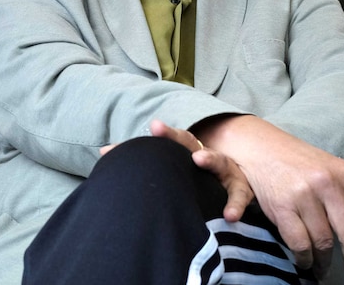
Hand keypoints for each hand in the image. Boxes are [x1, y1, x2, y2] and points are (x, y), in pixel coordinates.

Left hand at [99, 119, 253, 221]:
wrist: (234, 188)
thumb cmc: (195, 180)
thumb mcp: (175, 170)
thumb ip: (143, 164)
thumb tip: (104, 153)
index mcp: (185, 151)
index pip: (167, 141)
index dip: (154, 136)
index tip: (143, 129)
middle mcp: (204, 155)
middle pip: (188, 142)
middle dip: (173, 135)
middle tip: (156, 127)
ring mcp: (224, 170)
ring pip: (219, 161)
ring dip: (210, 159)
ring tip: (199, 159)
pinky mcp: (240, 188)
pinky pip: (239, 195)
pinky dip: (235, 204)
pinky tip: (229, 216)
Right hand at [197, 115, 343, 280]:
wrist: (259, 146)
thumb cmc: (295, 160)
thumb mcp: (329, 169)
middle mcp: (327, 184)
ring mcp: (304, 195)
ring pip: (324, 242)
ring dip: (326, 263)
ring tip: (324, 269)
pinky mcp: (282, 206)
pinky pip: (300, 242)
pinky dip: (305, 258)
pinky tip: (305, 261)